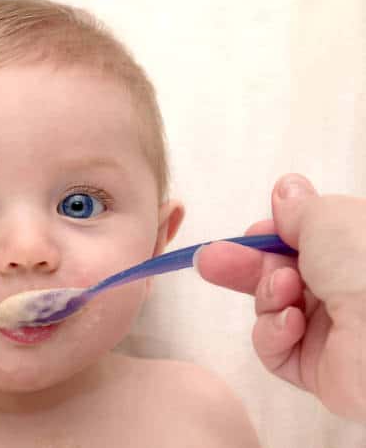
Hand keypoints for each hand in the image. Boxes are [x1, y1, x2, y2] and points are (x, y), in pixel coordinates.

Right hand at [195, 173, 365, 421]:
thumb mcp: (330, 218)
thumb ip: (299, 208)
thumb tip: (287, 190)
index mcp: (354, 252)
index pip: (304, 241)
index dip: (272, 235)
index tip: (253, 231)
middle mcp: (345, 289)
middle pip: (279, 273)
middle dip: (243, 264)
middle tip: (209, 259)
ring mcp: (331, 331)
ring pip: (272, 307)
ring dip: (268, 294)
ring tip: (283, 290)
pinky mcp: (316, 369)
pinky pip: (275, 347)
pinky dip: (275, 331)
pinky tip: (291, 323)